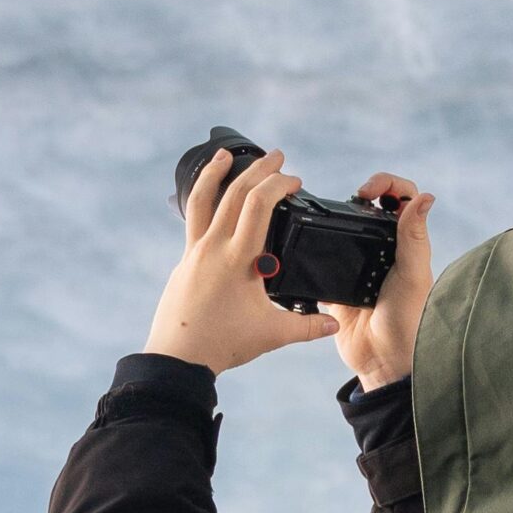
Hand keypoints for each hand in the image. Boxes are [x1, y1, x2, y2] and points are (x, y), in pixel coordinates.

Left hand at [144, 146, 340, 373]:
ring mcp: (195, 251)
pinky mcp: (186, 261)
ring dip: (217, 172)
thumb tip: (335, 324)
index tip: (295, 181)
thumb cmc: (222, 343)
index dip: (279, 184)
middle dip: (259, 170)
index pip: (259, 204)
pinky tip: (210, 199)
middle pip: (235, 192)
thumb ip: (307, 326)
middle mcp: (213, 247)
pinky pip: (194, 220)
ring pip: (203, 199)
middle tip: (278, 156)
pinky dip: (204, 200)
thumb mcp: (271, 334)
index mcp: (238, 258)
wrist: (177, 357)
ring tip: (226, 155)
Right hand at [321, 174, 435, 389]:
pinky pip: (323, 263)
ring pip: (345, 232)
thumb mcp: (413, 275)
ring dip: (336, 220)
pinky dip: (317, 253)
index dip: (388, 184)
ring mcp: (359, 268)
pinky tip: (311, 248)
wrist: (384, 363)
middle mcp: (385, 252)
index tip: (369, 189)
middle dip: (360, 196)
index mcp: (407, 244)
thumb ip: (414, 237)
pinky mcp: (337, 287)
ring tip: (327, 219)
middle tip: (352, 199)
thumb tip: (426, 197)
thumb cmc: (409, 322)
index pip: (404, 198)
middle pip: (372, 209)